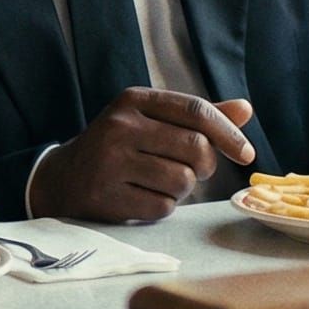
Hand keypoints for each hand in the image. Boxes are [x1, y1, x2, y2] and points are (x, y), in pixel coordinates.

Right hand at [30, 93, 256, 225]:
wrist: (62, 179)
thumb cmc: (119, 147)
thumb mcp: (150, 121)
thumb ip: (197, 117)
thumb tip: (246, 109)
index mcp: (133, 100)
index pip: (196, 110)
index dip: (228, 133)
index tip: (246, 153)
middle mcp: (119, 127)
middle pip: (195, 148)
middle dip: (204, 165)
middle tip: (191, 170)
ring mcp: (110, 162)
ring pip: (182, 181)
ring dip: (182, 189)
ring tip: (160, 182)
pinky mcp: (106, 197)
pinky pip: (162, 207)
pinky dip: (162, 207)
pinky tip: (143, 197)